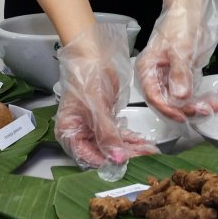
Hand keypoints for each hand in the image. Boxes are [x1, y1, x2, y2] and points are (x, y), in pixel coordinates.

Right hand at [54, 21, 156, 176]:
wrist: (93, 54)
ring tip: (148, 150)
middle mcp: (79, 132)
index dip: (107, 162)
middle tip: (143, 156)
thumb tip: (117, 159)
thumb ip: (107, 135)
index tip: (125, 164)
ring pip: (112, 144)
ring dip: (131, 147)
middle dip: (124, 155)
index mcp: (69, 133)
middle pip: (102, 152)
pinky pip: (118, 134)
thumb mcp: (96, 109)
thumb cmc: (86, 76)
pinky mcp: (104, 119)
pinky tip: (142, 141)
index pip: (87, 156)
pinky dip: (130, 138)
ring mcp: (92, 126)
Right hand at [136, 0, 217, 123]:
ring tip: (214, 106)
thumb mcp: (180, 48)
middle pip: (168, 102)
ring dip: (198, 106)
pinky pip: (192, 93)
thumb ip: (179, 73)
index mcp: (148, 69)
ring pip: (181, 101)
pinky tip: (215, 101)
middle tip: (204, 110)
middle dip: (187, 109)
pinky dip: (203, 98)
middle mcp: (157, 76)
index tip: (183, 115)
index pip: (153, 96)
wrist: (191, 11)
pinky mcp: (183, 78)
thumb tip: (180, 96)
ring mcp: (170, 78)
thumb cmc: (179, 23)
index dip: (168, 109)